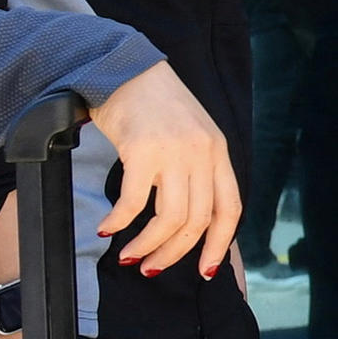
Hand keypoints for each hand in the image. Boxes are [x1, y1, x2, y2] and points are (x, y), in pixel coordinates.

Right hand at [90, 61, 240, 282]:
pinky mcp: (143, 150)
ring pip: (170, 218)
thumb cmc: (152, 105)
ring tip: (130, 257)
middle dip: (174, 253)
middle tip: (151, 268)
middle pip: (198, 221)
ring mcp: (175, 151)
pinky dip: (120, 221)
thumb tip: (188, 220)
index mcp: (218, 152)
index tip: (205, 271)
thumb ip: (196, 170)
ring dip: (148, 245)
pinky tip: (107, 228)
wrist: (124, 68)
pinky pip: (134, 202)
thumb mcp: (189, 135)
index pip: (230, 209)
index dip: (220, 245)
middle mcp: (202, 153)